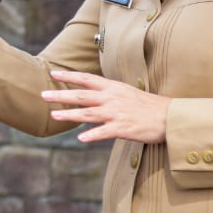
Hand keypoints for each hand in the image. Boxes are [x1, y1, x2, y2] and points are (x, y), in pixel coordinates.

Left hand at [42, 70, 170, 143]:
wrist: (170, 117)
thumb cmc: (149, 106)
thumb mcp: (128, 93)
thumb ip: (110, 93)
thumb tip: (93, 95)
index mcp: (113, 88)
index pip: (87, 79)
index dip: (69, 76)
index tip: (53, 74)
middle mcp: (112, 98)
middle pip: (82, 95)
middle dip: (61, 95)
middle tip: (43, 94)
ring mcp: (117, 113)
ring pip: (88, 113)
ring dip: (69, 114)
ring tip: (54, 115)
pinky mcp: (123, 128)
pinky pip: (104, 132)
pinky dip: (92, 135)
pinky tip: (80, 138)